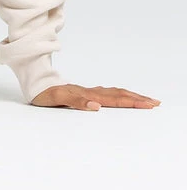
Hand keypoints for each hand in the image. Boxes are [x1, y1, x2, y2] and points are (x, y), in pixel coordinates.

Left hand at [31, 83, 161, 109]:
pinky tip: (121, 97)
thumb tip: (96, 106)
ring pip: (114, 93)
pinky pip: (107, 94)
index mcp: (87, 94)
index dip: (132, 102)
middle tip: (155, 102)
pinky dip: (119, 96)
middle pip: (118, 95)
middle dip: (137, 99)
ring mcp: (88, 91)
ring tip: (144, 100)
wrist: (34, 83)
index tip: (148, 104)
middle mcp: (90, 92)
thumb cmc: (44, 94)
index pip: (114, 99)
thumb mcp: (56, 99)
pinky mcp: (84, 93)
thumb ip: (76, 102)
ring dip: (130, 96)